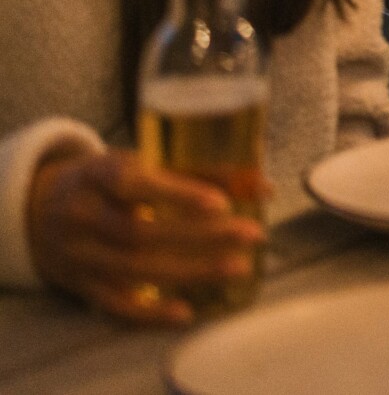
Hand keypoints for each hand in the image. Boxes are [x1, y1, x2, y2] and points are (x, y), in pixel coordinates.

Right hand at [27, 149, 261, 325]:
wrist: (38, 208)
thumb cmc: (109, 179)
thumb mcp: (142, 161)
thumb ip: (202, 171)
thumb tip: (264, 187)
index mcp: (97, 174)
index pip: (133, 184)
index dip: (177, 194)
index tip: (221, 203)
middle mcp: (81, 215)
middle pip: (139, 233)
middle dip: (201, 237)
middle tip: (252, 234)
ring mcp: (78, 254)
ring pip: (133, 269)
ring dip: (190, 272)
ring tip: (239, 267)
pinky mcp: (79, 284)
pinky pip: (113, 304)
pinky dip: (150, 312)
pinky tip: (186, 311)